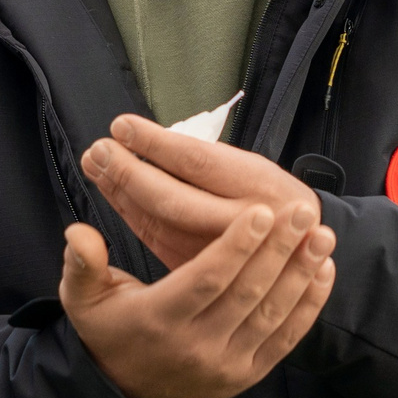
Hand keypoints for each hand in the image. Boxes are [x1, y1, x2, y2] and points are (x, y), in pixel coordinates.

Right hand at [57, 202, 334, 397]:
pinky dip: (308, 306)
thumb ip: (82, 264)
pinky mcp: (247, 375)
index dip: (236, 246)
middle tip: (304, 210)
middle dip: (280, 249)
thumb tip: (78, 233)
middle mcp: (196, 346)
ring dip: (301, 273)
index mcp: (158, 320)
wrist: (127, 395)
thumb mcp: (82, 300)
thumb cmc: (109, 332)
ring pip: (272, 314)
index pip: (205, 280)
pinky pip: (285, 339)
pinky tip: (323, 271)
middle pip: (247, 292)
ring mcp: (226, 365)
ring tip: (322, 235)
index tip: (260, 212)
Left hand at [82, 113, 322, 269]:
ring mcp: (221, 255)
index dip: (156, 145)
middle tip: (99, 149)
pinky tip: (113, 194)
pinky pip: (159, 242)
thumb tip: (145, 139)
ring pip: (162, 224)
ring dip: (122, 193)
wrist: (302, 254)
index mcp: (259, 186)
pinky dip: (132, 215)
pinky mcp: (205, 272)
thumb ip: (206, 161)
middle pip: (175, 200)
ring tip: (96, 165)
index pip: (198, 161)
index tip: (122, 126)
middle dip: (129, 174)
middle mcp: (242, 223)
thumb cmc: (269, 199)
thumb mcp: (252, 169)